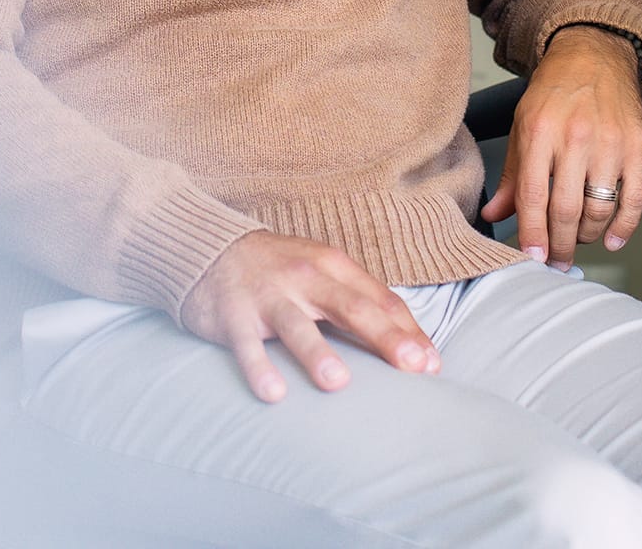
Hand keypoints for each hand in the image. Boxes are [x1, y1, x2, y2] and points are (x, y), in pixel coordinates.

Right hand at [181, 231, 440, 403]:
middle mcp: (304, 278)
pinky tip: (274, 393)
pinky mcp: (233, 315)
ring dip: (318, 354)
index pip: (379, 300)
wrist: (210, 249)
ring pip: (297, 326)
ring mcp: (268, 296)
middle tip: (413, 368)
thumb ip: (359, 302)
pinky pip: (247, 345)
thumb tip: (409, 342)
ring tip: (339, 383)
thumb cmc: (279, 270)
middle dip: (385, 338)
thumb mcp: (322, 273)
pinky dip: (259, 368)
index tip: (432, 365)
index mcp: (332, 266)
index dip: (408, 331)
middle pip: (351, 308)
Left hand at [480, 26, 641, 266]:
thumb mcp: (522, 126)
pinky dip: (624, 225)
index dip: (532, 233)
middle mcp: (574, 137)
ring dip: (588, 236)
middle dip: (560, 244)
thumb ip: (511, 175)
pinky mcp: (638, 146)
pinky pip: (634, 198)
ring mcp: (610, 142)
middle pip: (566, 209)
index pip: (534, 195)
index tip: (532, 258)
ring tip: (579, 240)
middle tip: (556, 261)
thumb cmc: (555, 92)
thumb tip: (493, 214)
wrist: (594, 55)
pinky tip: (612, 238)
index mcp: (539, 132)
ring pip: (599, 208)